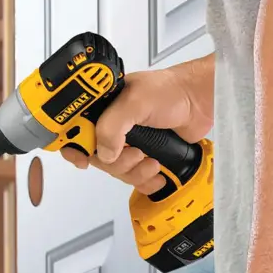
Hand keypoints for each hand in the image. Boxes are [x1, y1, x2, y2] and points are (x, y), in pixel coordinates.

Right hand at [61, 56, 214, 196]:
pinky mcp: (145, 156)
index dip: (73, 146)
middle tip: (136, 153)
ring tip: (152, 160)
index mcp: (103, 106)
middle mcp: (113, 125)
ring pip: (118, 171)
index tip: (82, 159)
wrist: (199, 102)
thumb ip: (113, 126)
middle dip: (118, 163)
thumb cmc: (169, 91)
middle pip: (98, 158)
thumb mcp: (136, 102)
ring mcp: (129, 142)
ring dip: (135, 172)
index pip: (76, 129)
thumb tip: (103, 153)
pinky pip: (135, 179)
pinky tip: (157, 171)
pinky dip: (146, 180)